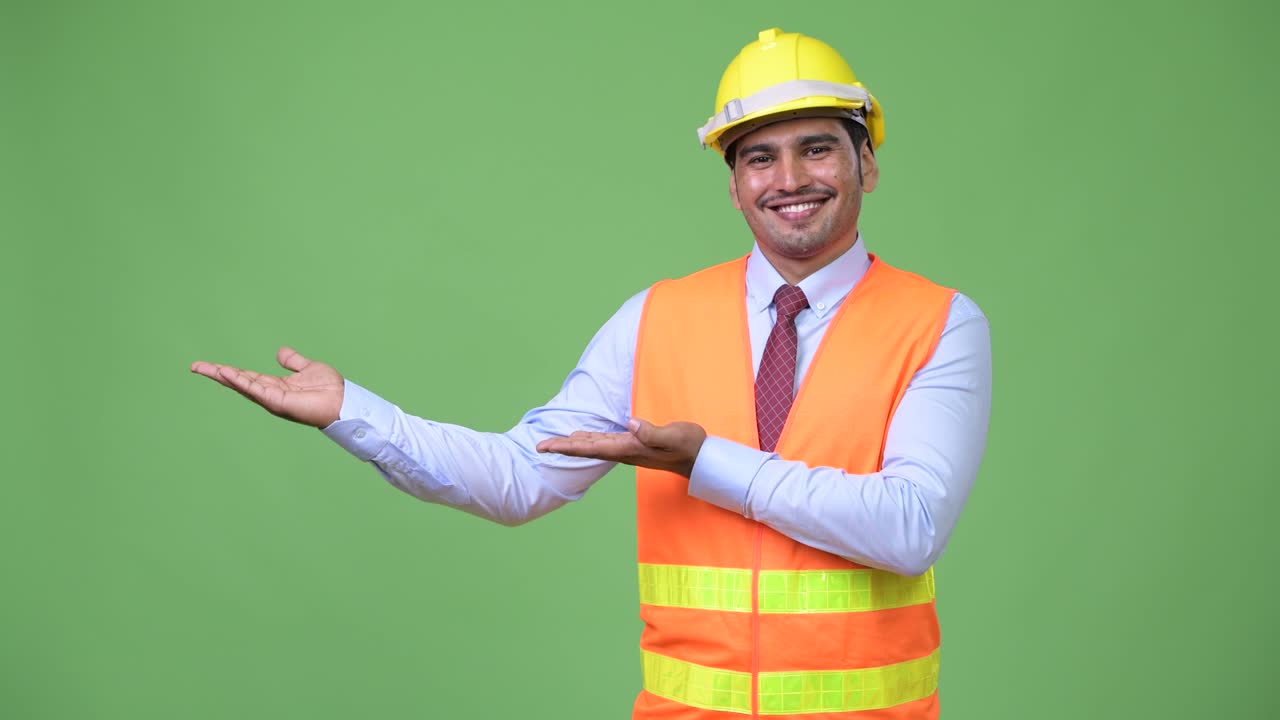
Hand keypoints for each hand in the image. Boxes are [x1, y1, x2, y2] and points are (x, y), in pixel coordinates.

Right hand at [191, 346, 344, 428]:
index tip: (208, 365)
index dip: (227, 371)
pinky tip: (227, 373)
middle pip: (238, 381)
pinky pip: (255, 390)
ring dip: (224, 376)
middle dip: (217, 374)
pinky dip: (241, 382)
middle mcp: (270, 393)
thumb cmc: (329, 388)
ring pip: (243, 385)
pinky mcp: (278, 403)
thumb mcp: (307, 368)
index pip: (245, 376)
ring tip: (205, 368)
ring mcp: (272, 399)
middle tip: (194, 366)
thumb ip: (292, 361)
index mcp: (274, 385)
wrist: (343, 400)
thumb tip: (280, 352)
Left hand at [536, 418, 707, 477]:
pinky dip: (588, 440)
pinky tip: (581, 438)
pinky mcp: (634, 445)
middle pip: (586, 448)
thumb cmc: (689, 445)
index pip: (591, 447)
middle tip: (538, 445)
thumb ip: (653, 432)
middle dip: (562, 447)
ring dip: (572, 444)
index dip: (566, 446)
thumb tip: (630, 424)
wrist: (701, 459)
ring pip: (593, 446)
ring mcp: (628, 449)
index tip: (545, 447)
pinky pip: (604, 443)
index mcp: (629, 448)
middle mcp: (624, 451)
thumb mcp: (674, 436)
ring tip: (553, 442)